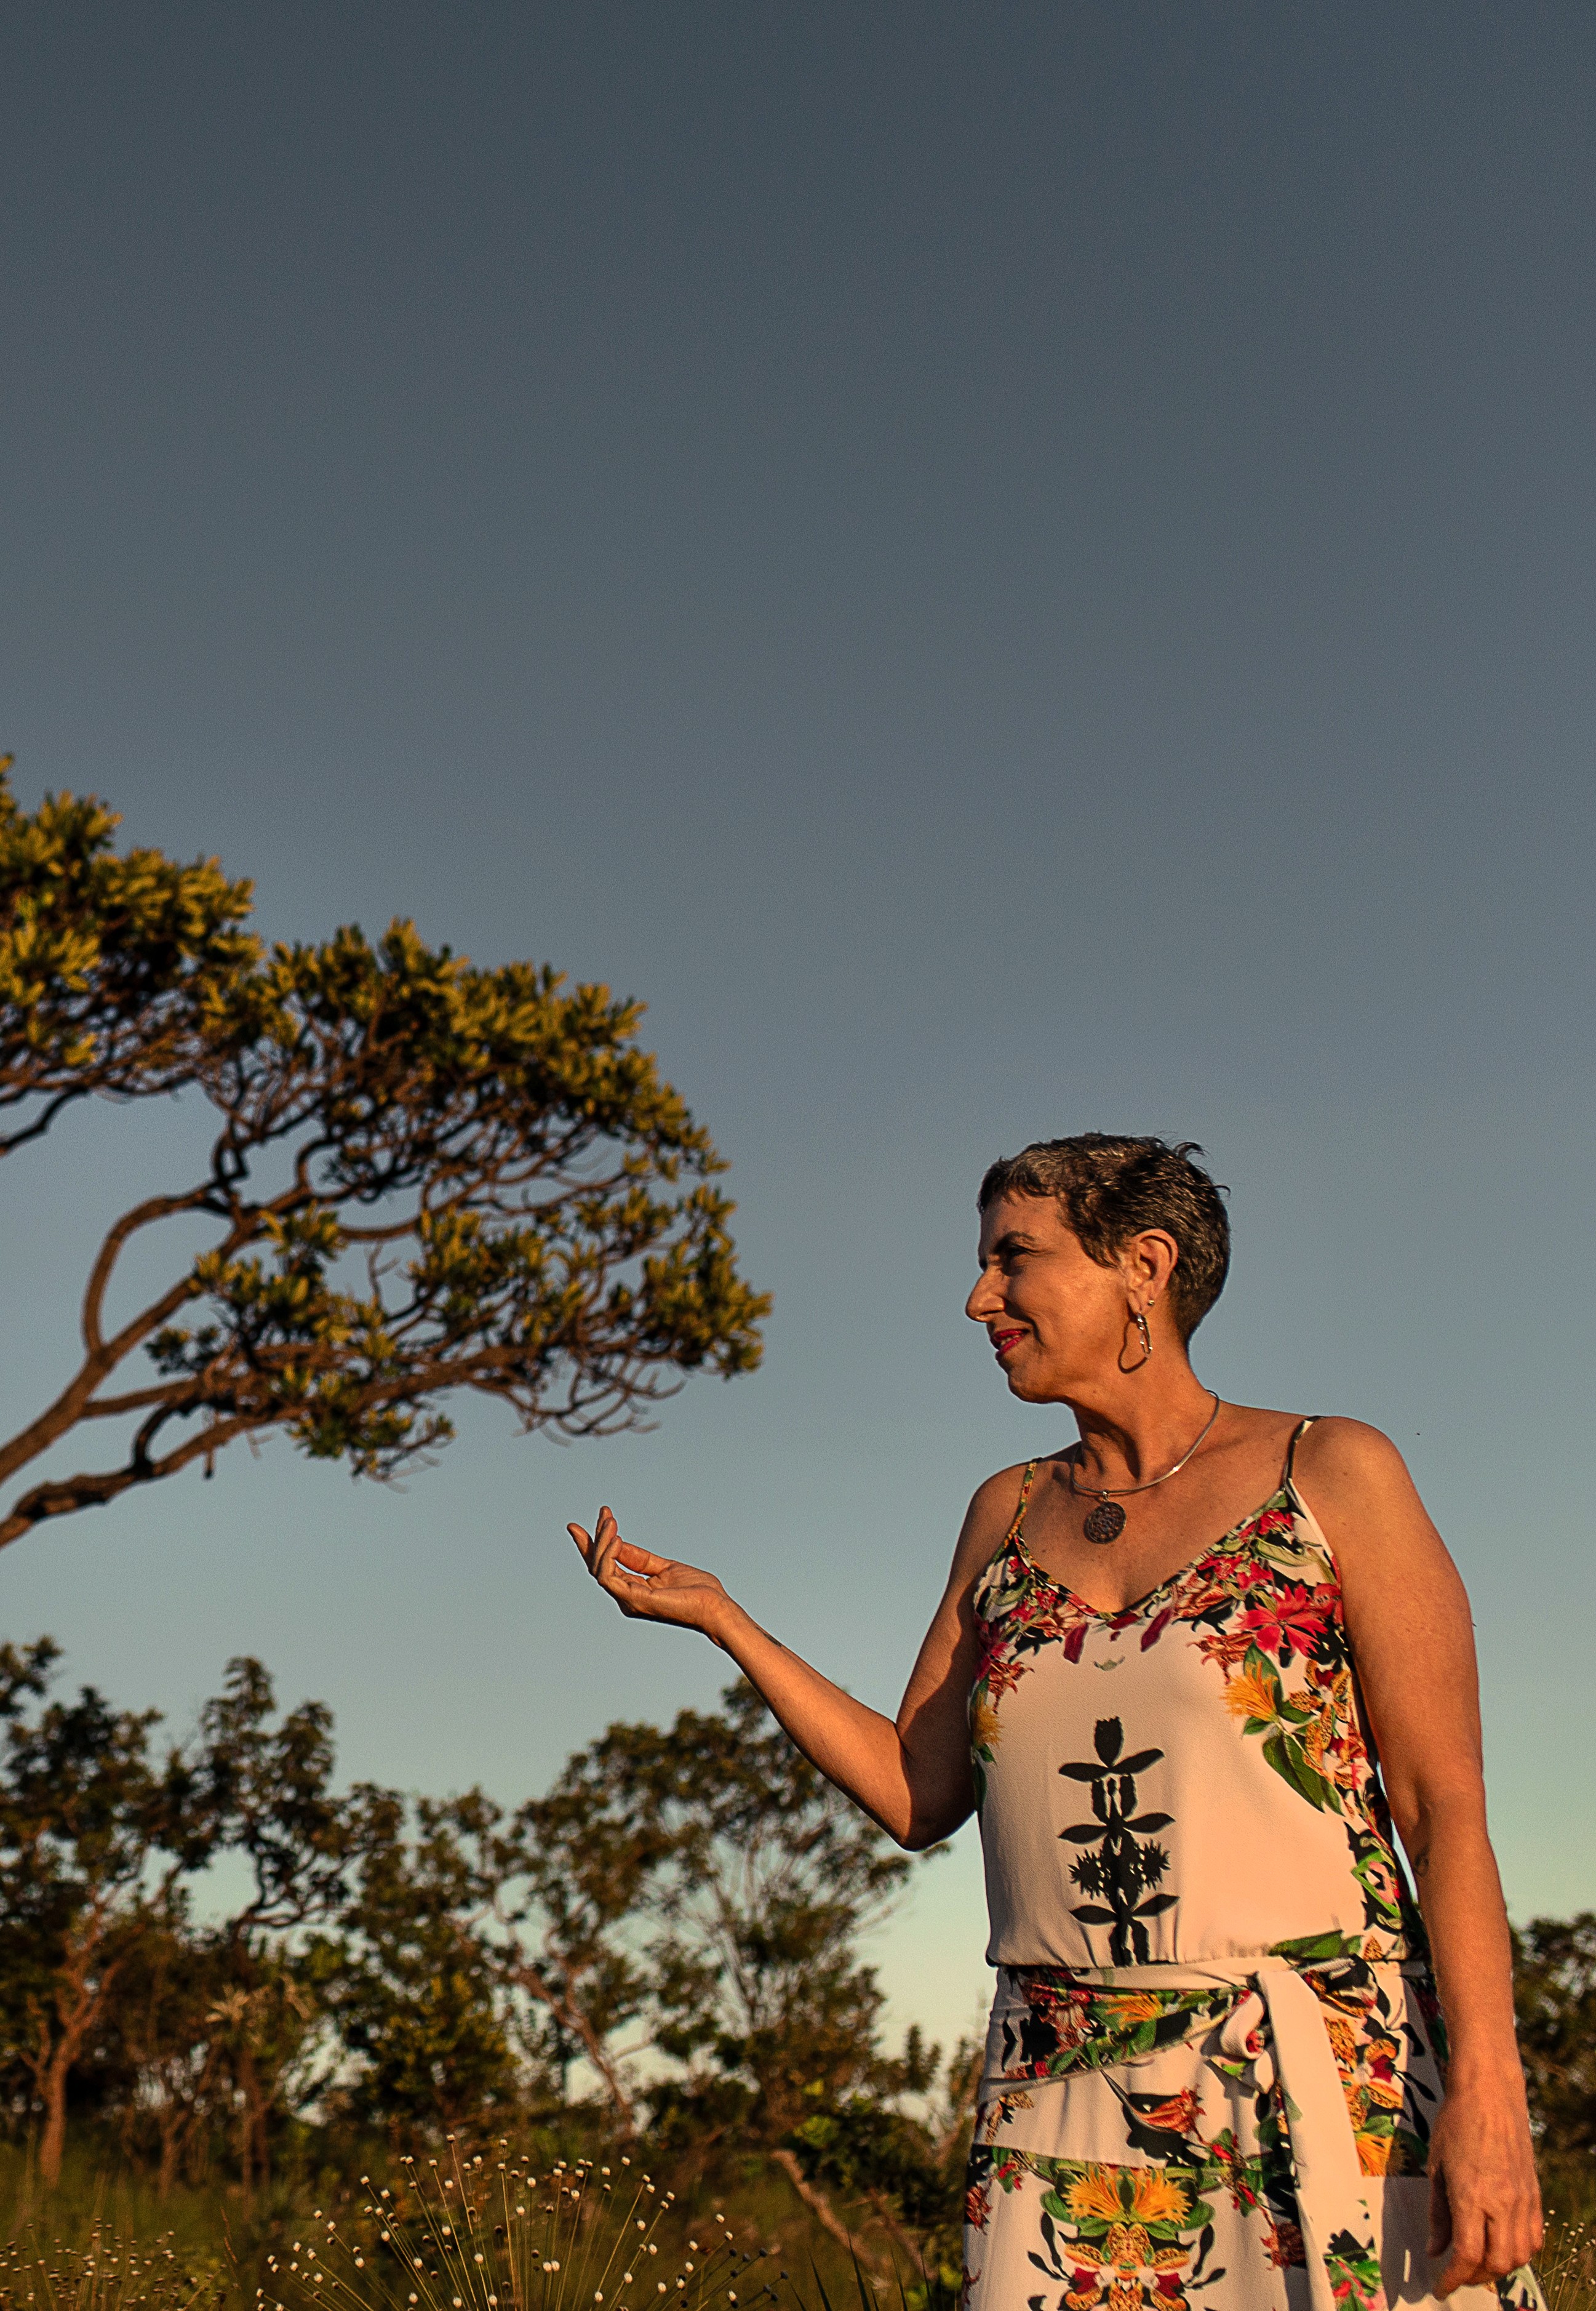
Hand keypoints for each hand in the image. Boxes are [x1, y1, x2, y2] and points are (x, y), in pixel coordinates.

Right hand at [567, 1506, 733, 1640]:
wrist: (715, 1606)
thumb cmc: (697, 1591)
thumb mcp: (664, 1567)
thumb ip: (639, 1559)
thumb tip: (618, 1543)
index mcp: (634, 1592)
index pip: (608, 1567)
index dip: (600, 1543)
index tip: (602, 1516)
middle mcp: (627, 1598)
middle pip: (597, 1568)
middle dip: (589, 1542)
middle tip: (591, 1516)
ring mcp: (629, 1601)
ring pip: (600, 1570)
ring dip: (601, 1543)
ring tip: (609, 1521)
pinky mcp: (635, 1599)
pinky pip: (609, 1577)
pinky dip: (608, 1556)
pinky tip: (615, 1538)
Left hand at [1427, 2073, 1542, 2294]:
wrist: (1490, 2093)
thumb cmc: (1455, 2123)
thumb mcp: (1436, 2166)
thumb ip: (1437, 2213)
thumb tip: (1435, 2249)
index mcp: (1471, 2196)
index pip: (1467, 2256)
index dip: (1452, 2279)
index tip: (1440, 2288)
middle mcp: (1502, 2203)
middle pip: (1496, 2263)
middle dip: (1473, 2278)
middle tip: (1456, 2275)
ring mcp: (1522, 2200)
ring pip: (1519, 2256)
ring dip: (1497, 2269)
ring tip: (1477, 2264)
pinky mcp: (1534, 2193)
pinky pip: (1533, 2237)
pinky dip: (1519, 2252)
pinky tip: (1501, 2246)